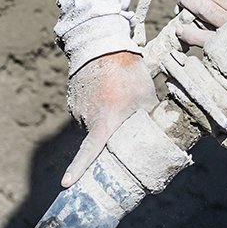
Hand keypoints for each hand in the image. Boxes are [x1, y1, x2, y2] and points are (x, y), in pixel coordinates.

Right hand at [63, 52, 156, 187]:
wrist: (102, 43)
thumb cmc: (127, 71)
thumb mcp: (146, 96)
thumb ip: (149, 119)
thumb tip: (160, 134)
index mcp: (103, 123)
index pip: (89, 152)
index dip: (78, 169)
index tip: (66, 184)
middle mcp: (86, 119)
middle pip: (97, 139)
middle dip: (108, 136)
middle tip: (122, 120)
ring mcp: (77, 109)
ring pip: (92, 124)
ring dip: (103, 119)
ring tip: (116, 98)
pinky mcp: (73, 99)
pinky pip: (86, 111)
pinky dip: (96, 107)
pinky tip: (106, 92)